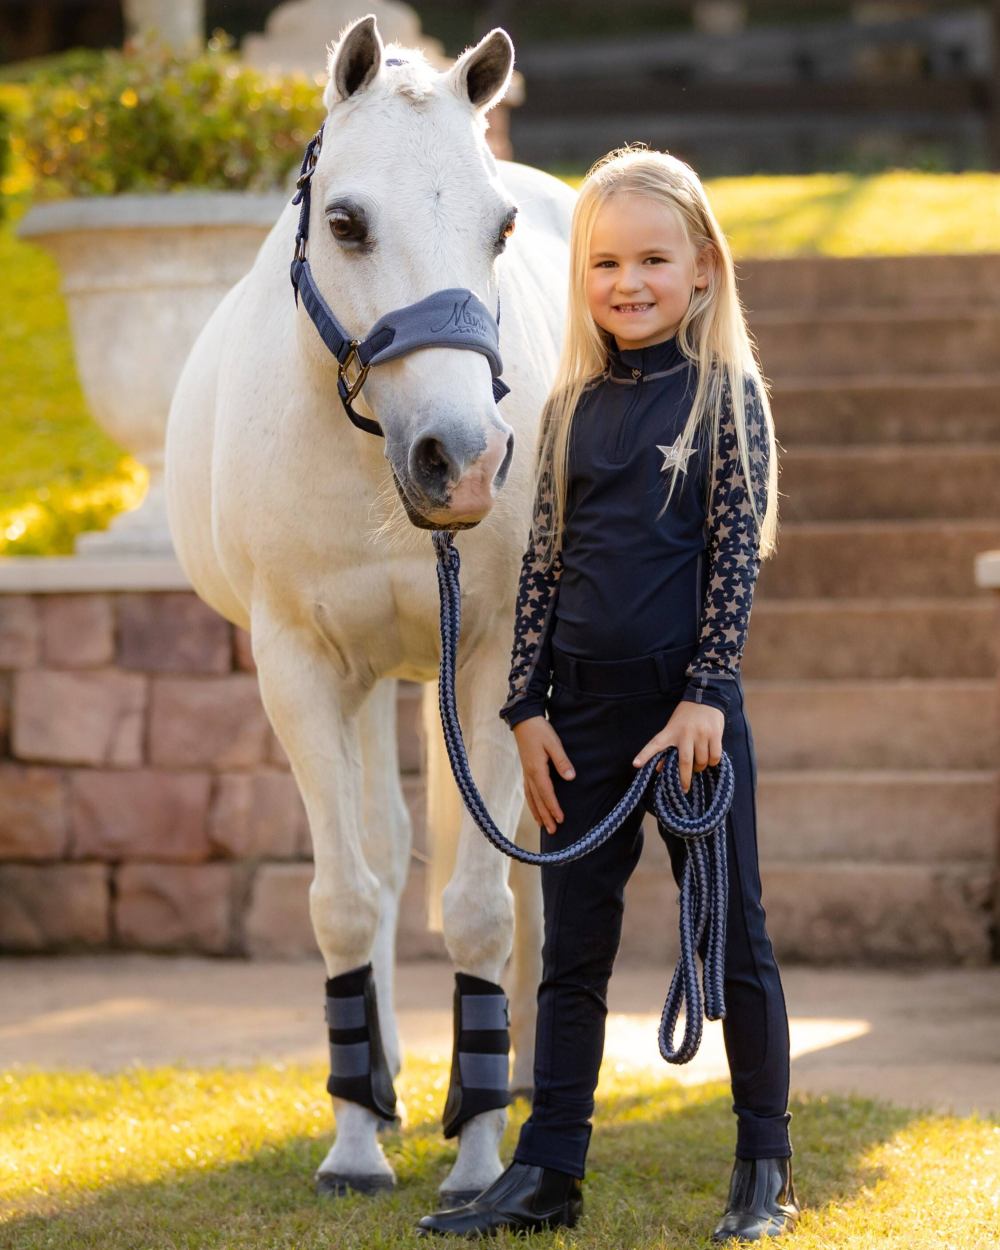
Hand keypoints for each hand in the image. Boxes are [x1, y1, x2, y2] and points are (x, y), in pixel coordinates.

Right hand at [512, 716, 574, 834]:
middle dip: (545, 816)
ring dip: (538, 812)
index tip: (560, 819)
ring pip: (531, 798)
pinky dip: (532, 803)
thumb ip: (562, 761)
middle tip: (553, 831)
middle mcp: (529, 774)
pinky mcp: (526, 770)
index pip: (547, 793)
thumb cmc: (540, 730)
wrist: (524, 720)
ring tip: (543, 826)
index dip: (553, 807)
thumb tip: (570, 777)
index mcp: (537, 769)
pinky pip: (528, 791)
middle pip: (538, 800)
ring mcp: (526, 773)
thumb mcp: (554, 743)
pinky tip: (535, 807)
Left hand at [632, 700, 724, 792]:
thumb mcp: (673, 728)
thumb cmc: (686, 717)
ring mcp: (701, 734)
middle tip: (684, 789)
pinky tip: (710, 760)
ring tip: (698, 766)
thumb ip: (667, 747)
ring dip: (700, 768)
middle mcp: (685, 733)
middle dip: (684, 779)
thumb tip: (661, 768)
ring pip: (701, 761)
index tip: (635, 764)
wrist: (705, 697)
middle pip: (684, 762)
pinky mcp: (715, 734)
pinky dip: (712, 762)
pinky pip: (714, 756)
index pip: (655, 744)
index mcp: (670, 731)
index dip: (644, 755)